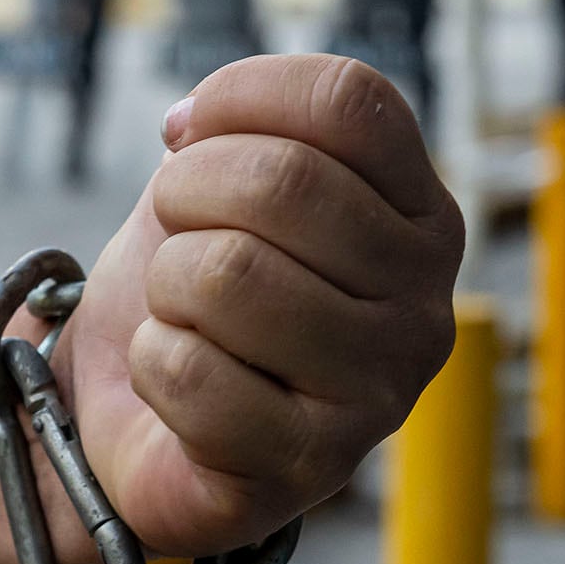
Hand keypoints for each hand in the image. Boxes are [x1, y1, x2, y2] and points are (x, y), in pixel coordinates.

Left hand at [62, 55, 462, 557]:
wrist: (140, 416)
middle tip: (173, 235)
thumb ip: (236, 134)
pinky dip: (151, 361)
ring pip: (228, 274)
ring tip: (183, 313)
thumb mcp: (221, 186)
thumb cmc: (197, 294)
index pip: (349, 101)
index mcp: (423, 219)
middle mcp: (424, 306)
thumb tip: (191, 124)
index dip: (242, 96)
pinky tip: (177, 382)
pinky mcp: (307, 467)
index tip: (186, 133)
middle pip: (282, 181)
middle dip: (184, 194)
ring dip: (167, 285)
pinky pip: (188, 370)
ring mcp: (378, 395)